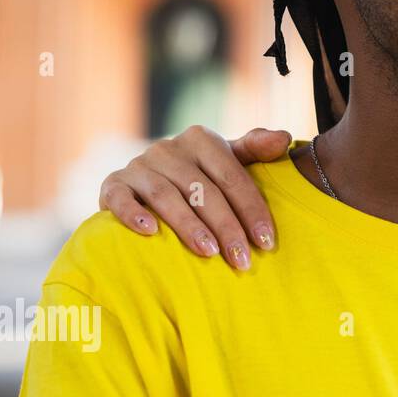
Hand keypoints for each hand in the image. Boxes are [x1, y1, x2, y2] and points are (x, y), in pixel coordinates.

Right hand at [99, 126, 291, 269]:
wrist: (148, 182)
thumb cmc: (201, 175)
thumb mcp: (229, 159)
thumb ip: (255, 149)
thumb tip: (285, 137)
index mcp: (202, 140)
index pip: (233, 177)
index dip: (252, 210)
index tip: (267, 242)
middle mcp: (168, 148)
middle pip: (203, 191)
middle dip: (226, 227)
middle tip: (242, 259)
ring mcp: (138, 165)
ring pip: (166, 196)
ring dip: (189, 226)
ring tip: (209, 253)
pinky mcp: (112, 184)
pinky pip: (120, 198)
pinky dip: (133, 214)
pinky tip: (150, 233)